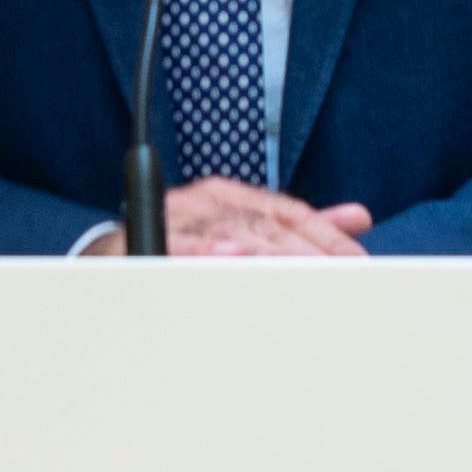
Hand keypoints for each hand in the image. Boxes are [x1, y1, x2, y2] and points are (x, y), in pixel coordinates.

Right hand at [168, 179, 372, 258]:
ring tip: (301, 271)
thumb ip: (298, 228)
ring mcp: (177, 214)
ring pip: (232, 233)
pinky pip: (180, 244)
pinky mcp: (148, 233)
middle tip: (339, 276)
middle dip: (307, 252)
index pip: (289, 212)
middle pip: (267, 224)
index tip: (357, 261)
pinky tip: (232, 257)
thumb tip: (359, 217)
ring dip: (268, 255)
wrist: (113, 255)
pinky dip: (206, 250)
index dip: (326, 235)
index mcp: (232, 196)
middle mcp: (207, 199)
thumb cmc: (183, 245)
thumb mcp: (242, 232)